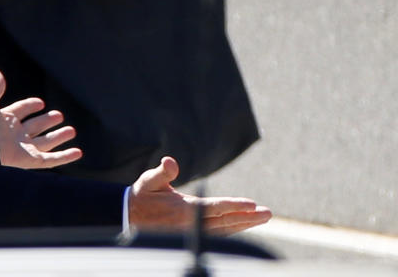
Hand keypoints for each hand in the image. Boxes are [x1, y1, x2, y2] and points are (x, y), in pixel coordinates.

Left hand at [0, 67, 81, 169]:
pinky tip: (78, 152)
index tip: (40, 102)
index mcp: (4, 120)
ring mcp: (23, 149)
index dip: (29, 106)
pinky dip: (65, 157)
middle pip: (34, 127)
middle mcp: (15, 135)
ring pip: (45, 143)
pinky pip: (50, 160)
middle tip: (59, 115)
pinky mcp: (30, 161)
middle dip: (47, 121)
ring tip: (72, 130)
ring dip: (58, 137)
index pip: (20, 111)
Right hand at [128, 157, 271, 234]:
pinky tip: (243, 225)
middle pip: (225, 221)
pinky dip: (233, 230)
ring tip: (262, 218)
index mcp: (183, 209)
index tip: (252, 204)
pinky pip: (218, 234)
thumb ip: (162, 171)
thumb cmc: (141, 196)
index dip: (234, 206)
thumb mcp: (149, 180)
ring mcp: (192, 232)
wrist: (129, 218)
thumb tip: (171, 162)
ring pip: (224, 230)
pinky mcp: (192, 235)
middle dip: (248, 217)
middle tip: (268, 213)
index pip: (214, 207)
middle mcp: (190, 224)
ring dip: (244, 224)